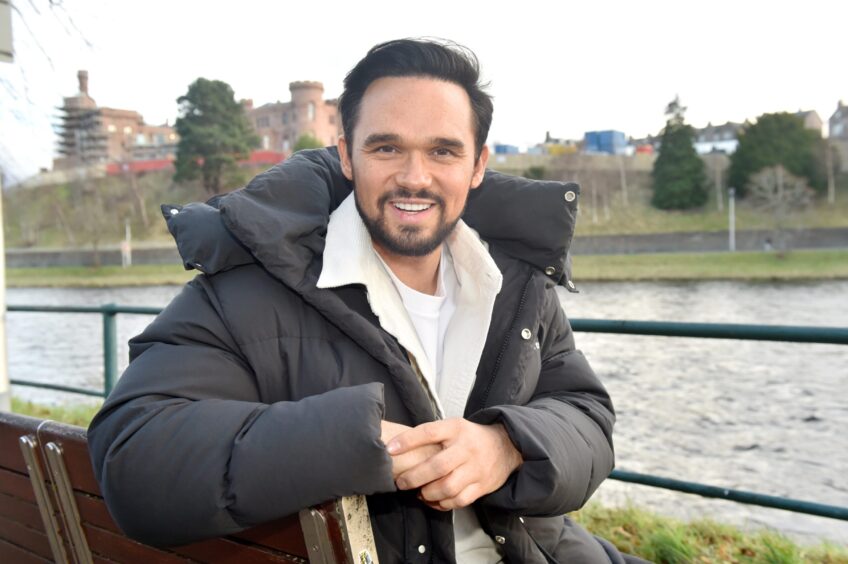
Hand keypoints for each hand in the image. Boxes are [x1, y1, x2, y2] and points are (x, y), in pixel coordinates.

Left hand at [386, 418, 522, 510]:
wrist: (506, 446)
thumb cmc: (471, 437)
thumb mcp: (454, 426)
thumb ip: (432, 435)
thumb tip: (398, 446)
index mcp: (456, 429)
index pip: (429, 432)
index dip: (408, 441)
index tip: (390, 449)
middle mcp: (467, 448)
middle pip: (437, 466)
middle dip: (414, 477)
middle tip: (401, 482)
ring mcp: (476, 468)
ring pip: (447, 487)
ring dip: (428, 493)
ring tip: (418, 492)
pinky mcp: (482, 486)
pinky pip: (459, 500)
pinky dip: (442, 504)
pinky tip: (433, 500)